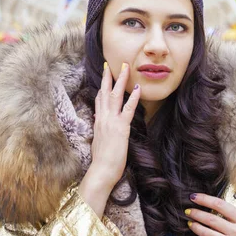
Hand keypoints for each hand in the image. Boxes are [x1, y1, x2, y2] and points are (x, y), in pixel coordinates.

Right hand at [90, 62, 140, 189]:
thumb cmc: (101, 161)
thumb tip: (98, 123)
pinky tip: (138, 88)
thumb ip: (99, 131)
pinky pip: (128, 109)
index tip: (104, 76)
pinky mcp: (121, 128)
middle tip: (111, 64)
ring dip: (120, 80)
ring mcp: (111, 122)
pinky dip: (133, 98)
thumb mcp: (97, 142)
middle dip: (108, 77)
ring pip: (115, 96)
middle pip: (104, 92)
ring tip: (125, 67)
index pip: (99, 100)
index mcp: (98, 122)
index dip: (101, 87)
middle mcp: (102, 118)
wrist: (101, 171)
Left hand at [186, 193, 235, 235]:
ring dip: (196, 227)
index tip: (193, 197)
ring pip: (208, 234)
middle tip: (187, 210)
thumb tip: (211, 205)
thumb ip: (233, 215)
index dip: (204, 199)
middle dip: (196, 213)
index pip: (219, 204)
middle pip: (211, 219)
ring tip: (190, 223)